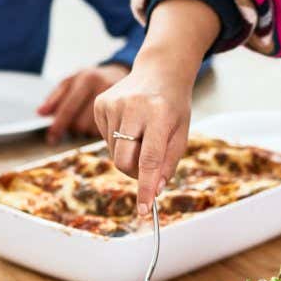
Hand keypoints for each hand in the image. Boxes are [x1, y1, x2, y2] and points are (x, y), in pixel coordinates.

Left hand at [38, 63, 128, 143]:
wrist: (122, 74)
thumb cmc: (92, 79)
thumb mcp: (72, 81)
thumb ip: (55, 97)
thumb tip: (41, 113)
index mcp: (88, 79)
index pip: (69, 109)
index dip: (58, 126)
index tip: (51, 139)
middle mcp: (103, 89)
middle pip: (80, 123)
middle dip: (73, 127)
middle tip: (74, 121)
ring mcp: (117, 102)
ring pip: (92, 130)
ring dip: (85, 130)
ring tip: (88, 118)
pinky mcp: (126, 114)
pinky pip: (104, 133)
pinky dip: (97, 131)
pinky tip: (100, 122)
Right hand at [94, 53, 195, 214]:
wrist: (160, 70)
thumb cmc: (173, 105)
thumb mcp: (181, 133)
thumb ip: (168, 163)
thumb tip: (153, 190)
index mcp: (158, 114)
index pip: (149, 160)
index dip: (145, 188)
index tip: (144, 209)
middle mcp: (132, 107)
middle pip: (123, 161)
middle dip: (134, 172)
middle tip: (147, 166)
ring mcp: (112, 104)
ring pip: (113, 152)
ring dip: (128, 153)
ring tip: (142, 134)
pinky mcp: (99, 104)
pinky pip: (105, 139)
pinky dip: (118, 140)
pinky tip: (130, 124)